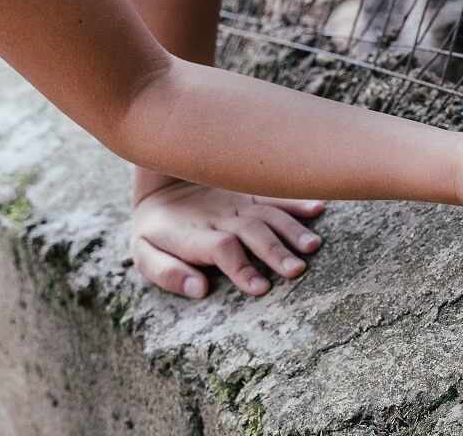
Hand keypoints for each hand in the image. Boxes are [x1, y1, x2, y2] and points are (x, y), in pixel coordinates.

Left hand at [130, 180, 324, 297]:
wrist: (162, 174)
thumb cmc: (156, 226)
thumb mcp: (144, 251)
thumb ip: (167, 272)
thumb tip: (200, 289)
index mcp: (194, 234)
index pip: (221, 250)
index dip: (241, 267)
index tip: (261, 286)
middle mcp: (221, 218)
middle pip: (251, 232)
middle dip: (274, 251)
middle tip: (297, 270)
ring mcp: (238, 203)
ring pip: (268, 215)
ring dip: (292, 230)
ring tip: (313, 245)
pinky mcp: (250, 193)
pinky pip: (275, 196)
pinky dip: (296, 202)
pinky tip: (318, 208)